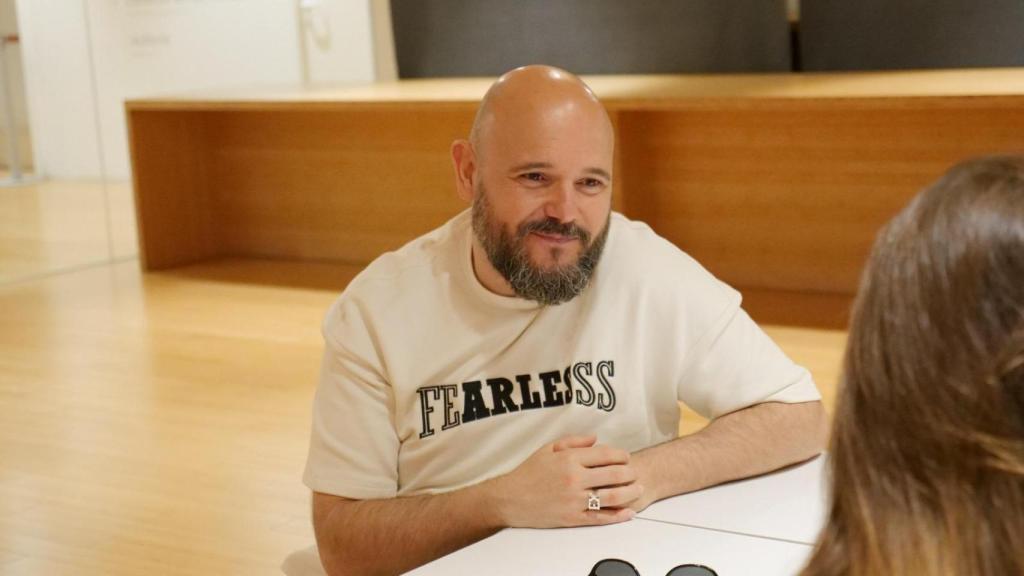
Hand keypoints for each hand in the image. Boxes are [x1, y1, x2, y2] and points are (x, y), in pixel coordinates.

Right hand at [486, 435, 642, 527]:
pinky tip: (628, 513)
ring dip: (629, 492)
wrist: (510, 499)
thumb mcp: (547, 449)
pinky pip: (600, 517)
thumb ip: (573, 441)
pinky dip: (617, 516)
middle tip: (635, 472)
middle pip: (613, 474)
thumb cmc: (528, 473)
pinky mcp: (572, 517)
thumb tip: (595, 438)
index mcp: (569, 459)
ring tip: (637, 489)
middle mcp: (574, 478)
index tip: (626, 457)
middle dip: (629, 473)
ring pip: (612, 496)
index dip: (620, 455)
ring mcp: (574, 499)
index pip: (605, 454)